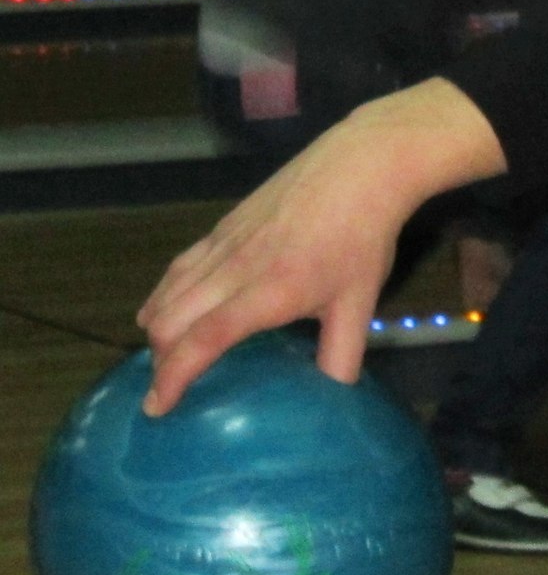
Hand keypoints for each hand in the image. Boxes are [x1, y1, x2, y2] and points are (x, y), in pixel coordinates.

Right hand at [138, 79, 506, 414]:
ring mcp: (224, 243)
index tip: (157, 407)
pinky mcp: (223, 226)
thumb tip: (335, 399)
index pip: (203, 341)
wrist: (361, 167)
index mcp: (268, 293)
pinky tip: (167, 308)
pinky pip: (179, 267)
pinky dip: (163, 295)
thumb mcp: (359, 304)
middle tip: (166, 389)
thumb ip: (342, 356)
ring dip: (157, 329)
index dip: (174, 377)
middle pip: (170, 320)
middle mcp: (234, 269)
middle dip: (158, 361)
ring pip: (167, 292)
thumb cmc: (363, 237)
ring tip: (163, 357)